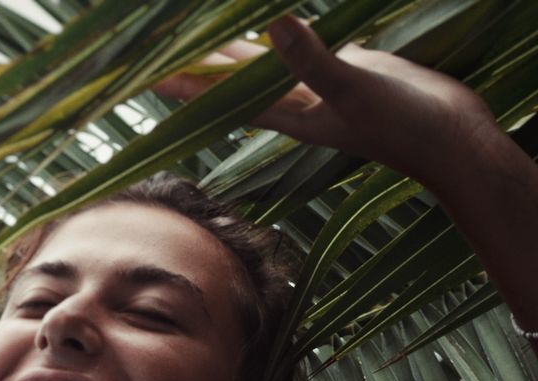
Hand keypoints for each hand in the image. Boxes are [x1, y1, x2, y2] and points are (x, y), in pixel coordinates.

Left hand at [155, 14, 501, 191]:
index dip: (191, 83)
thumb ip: (313, 60)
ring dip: (234, 53)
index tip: (152, 76)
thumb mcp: (355, 87)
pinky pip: (300, 51)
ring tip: (200, 40)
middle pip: (237, 81)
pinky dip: (282, 39)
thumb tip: (273, 24)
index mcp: (291, 112)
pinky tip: (271, 28)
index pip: (229, 94)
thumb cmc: (403, 125)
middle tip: (160, 57)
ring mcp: (321, 86)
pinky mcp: (346, 69)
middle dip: (201, 69)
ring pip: (265, 64)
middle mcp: (298, 101)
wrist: (448, 138)